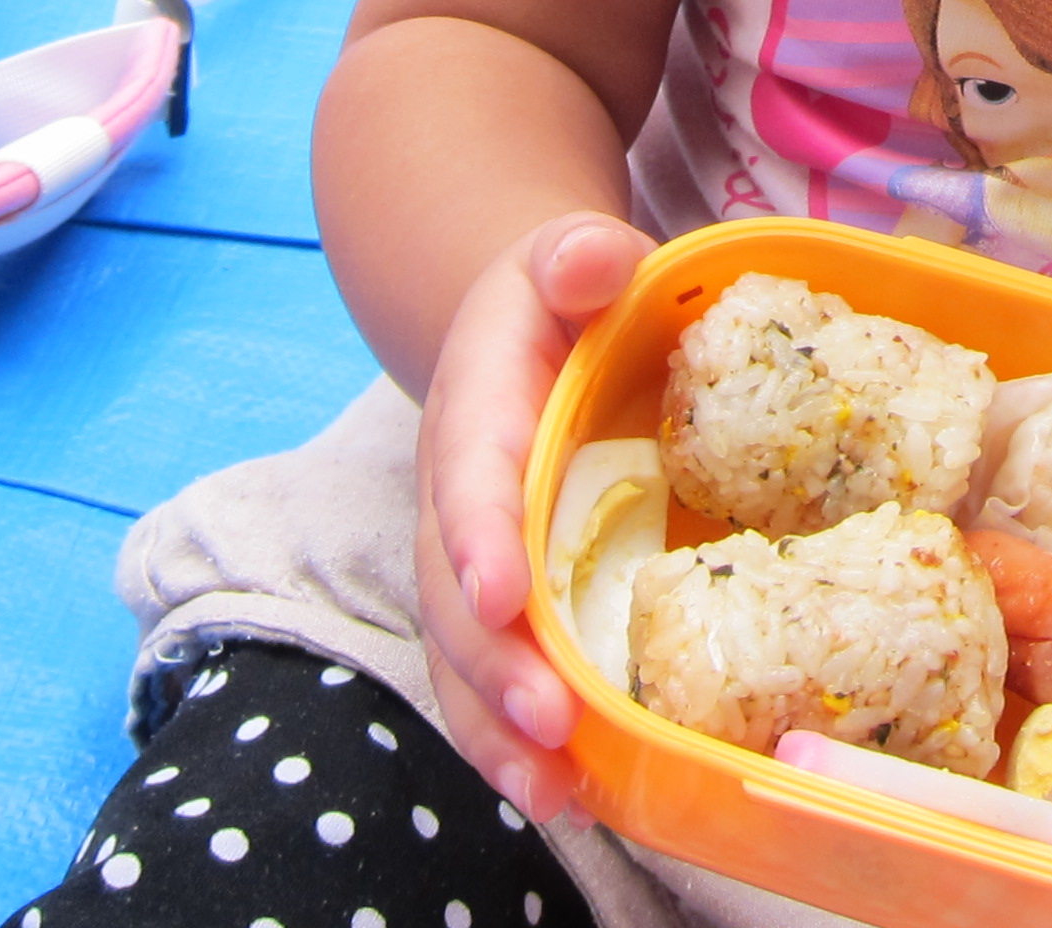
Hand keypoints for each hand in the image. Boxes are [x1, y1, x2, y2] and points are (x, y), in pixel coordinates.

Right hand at [410, 210, 652, 823]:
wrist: (524, 325)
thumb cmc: (564, 295)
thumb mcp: (568, 257)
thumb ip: (578, 255)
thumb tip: (595, 258)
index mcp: (477, 406)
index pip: (471, 474)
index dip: (481, 536)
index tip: (507, 595)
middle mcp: (456, 496)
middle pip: (456, 594)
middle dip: (496, 666)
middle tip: (551, 725)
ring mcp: (469, 560)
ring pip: (464, 658)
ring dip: (500, 731)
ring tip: (556, 792)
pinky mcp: (497, 605)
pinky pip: (491, 681)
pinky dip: (516, 743)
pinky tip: (571, 796)